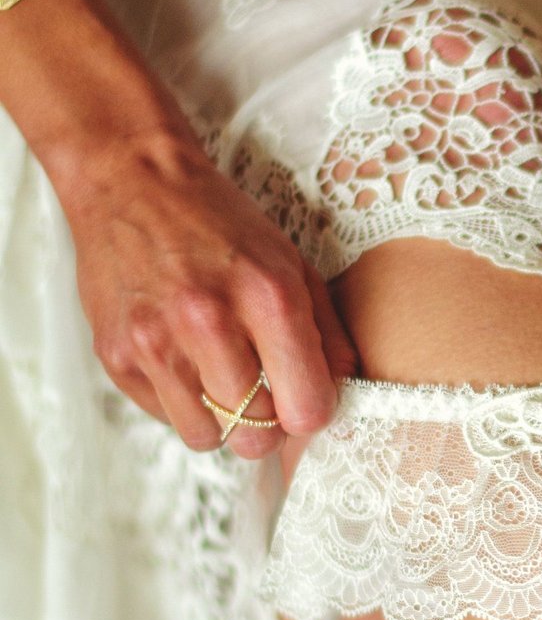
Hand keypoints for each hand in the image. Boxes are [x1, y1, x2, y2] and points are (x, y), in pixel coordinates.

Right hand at [58, 120, 356, 458]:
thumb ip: (327, 333)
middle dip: (265, 424)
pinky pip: (163, 416)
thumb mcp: (291, 263)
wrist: (132, 181)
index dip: (310, 413)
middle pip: (255, 435)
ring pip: (207, 438)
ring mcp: (156, 342)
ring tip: (217, 375)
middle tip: (261, 395)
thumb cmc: (219, 223)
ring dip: (219, 419)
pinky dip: (178, 400)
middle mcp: (209, 323)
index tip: (304, 400)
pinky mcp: (116, 355)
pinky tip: (180, 357)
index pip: (305, 410)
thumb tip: (347, 393)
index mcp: (267, 297)